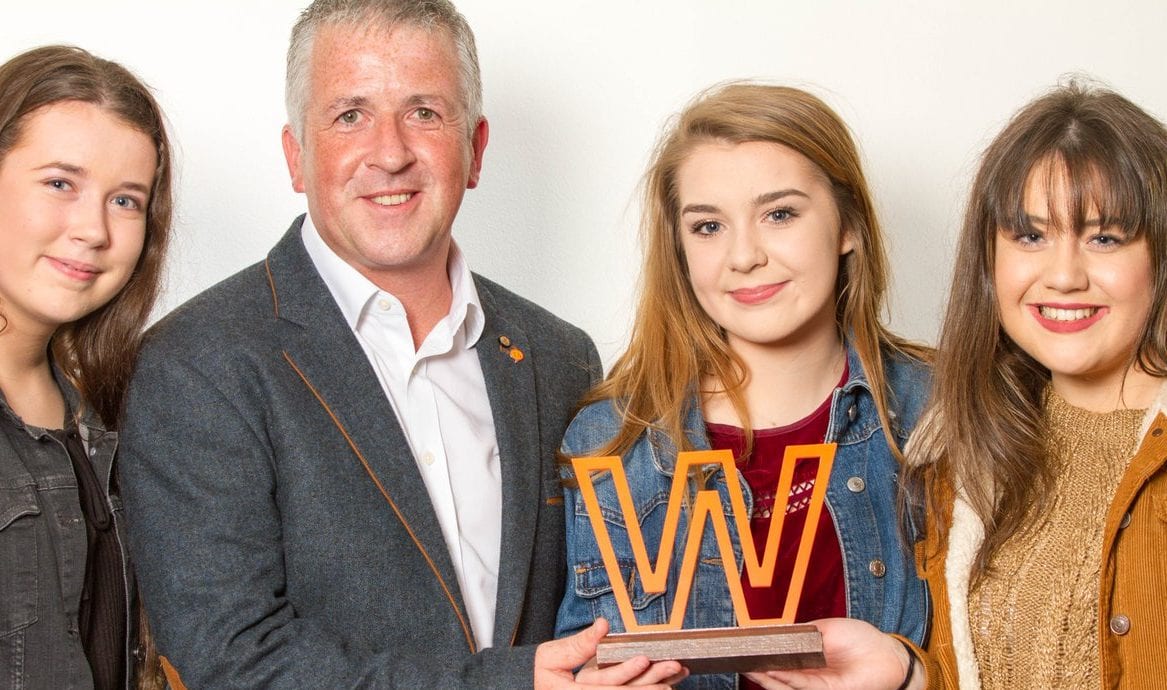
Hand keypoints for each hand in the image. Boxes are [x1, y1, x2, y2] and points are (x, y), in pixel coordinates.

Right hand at [534, 619, 685, 688]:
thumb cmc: (546, 676)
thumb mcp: (552, 658)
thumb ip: (577, 644)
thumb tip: (603, 625)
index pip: (605, 685)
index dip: (626, 673)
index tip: (643, 659)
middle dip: (649, 684)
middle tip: (671, 670)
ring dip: (653, 689)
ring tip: (674, 680)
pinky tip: (666, 686)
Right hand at [744, 618, 916, 689]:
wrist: (887, 654)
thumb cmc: (860, 639)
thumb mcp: (825, 629)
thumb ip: (801, 633)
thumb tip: (776, 633)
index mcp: (809, 656)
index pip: (781, 657)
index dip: (763, 654)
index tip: (746, 647)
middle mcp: (809, 672)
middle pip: (778, 673)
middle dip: (758, 668)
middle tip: (739, 660)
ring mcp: (815, 683)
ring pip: (783, 684)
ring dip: (765, 677)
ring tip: (747, 668)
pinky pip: (798, 686)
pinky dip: (781, 680)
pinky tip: (767, 673)